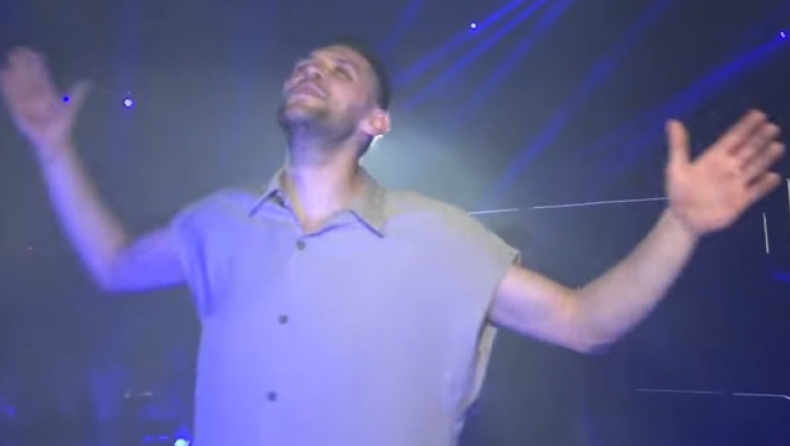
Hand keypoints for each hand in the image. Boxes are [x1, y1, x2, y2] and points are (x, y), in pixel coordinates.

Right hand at [0, 47, 89, 157]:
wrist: (54, 139)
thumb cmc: (62, 124)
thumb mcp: (70, 106)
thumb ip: (77, 93)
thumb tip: (87, 81)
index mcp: (47, 92)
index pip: (40, 75)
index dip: (36, 64)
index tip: (32, 52)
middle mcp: (36, 94)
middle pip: (28, 76)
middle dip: (23, 64)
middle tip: (18, 51)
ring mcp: (26, 101)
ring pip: (19, 83)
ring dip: (14, 72)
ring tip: (10, 60)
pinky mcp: (18, 108)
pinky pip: (11, 95)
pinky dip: (7, 85)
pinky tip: (3, 74)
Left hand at [665, 110, 783, 235]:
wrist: (683, 219)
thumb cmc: (678, 192)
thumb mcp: (675, 168)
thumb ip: (678, 145)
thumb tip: (672, 121)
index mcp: (714, 158)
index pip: (733, 139)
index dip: (745, 127)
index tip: (758, 114)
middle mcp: (729, 168)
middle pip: (747, 150)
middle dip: (759, 139)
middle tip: (772, 127)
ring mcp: (736, 184)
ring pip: (754, 167)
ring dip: (765, 157)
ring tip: (777, 145)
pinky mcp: (741, 201)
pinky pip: (755, 191)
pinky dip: (764, 185)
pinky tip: (773, 176)